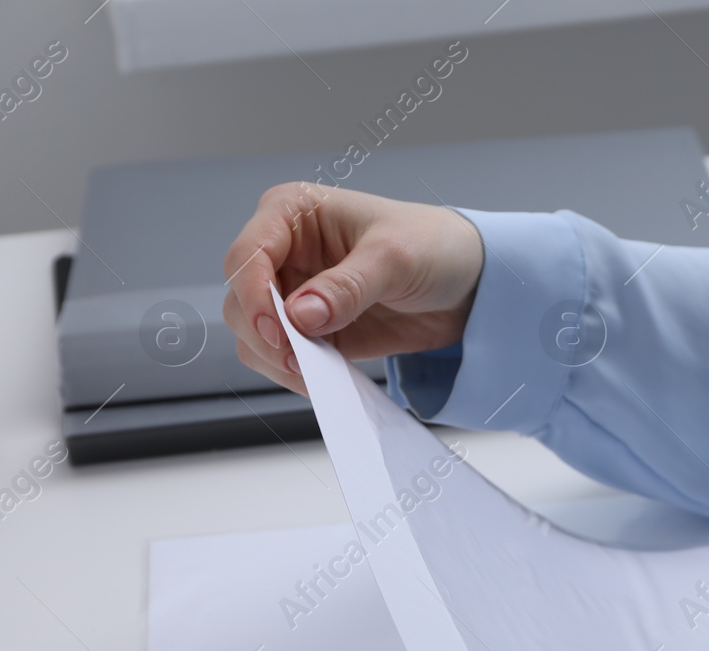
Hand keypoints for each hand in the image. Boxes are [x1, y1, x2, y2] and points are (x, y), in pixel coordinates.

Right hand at [222, 184, 484, 393]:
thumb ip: (348, 287)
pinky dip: (295, 374)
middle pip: (241, 300)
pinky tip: (325, 379)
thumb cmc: (433, 246)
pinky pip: (283, 359)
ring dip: (277, 359)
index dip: (253, 296)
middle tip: (304, 361)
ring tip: (319, 372)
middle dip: (266, 336)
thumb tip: (301, 316)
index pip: (247, 255)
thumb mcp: (395, 258)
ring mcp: (293, 294)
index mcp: (292, 214)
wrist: (468, 283)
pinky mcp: (311, 331)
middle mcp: (283, 252)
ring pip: (253, 335)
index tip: (278, 332)